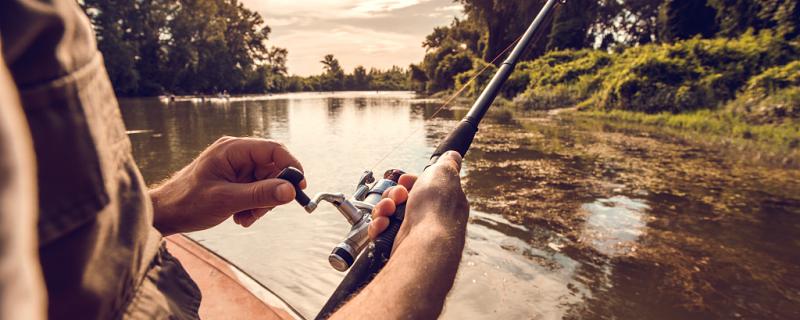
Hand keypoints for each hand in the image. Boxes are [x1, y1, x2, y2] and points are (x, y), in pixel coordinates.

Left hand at [150, 137, 304, 234]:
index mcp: (233, 149)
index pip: (273, 150)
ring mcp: (235, 167)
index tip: (300, 187)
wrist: (164, 214)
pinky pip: (255, 191)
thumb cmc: (187, 202)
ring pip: (266, 183)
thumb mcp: (227, 200)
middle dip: (271, 193)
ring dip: (260, 204)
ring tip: (244, 217)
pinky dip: (252, 206)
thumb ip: (260, 194)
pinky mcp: (233, 180)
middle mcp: (236, 154)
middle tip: (260, 211)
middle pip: (272, 169)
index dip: (291, 167)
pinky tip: (239, 216)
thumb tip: (291, 191)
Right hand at [368, 151, 468, 249]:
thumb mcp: (444, 174)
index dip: (410, 182)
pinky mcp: (398, 245)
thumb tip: (453, 156)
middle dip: (393, 193)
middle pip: (402, 199)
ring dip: (383, 207)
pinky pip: (381, 230)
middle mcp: (430, 218)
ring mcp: (414, 233)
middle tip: (398, 195)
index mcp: (444, 201)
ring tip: (388, 210)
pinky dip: (379, 225)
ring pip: (389, 213)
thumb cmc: (436, 209)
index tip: (405, 181)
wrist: (424, 243)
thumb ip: (448, 164)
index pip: (423, 187)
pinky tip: (383, 224)